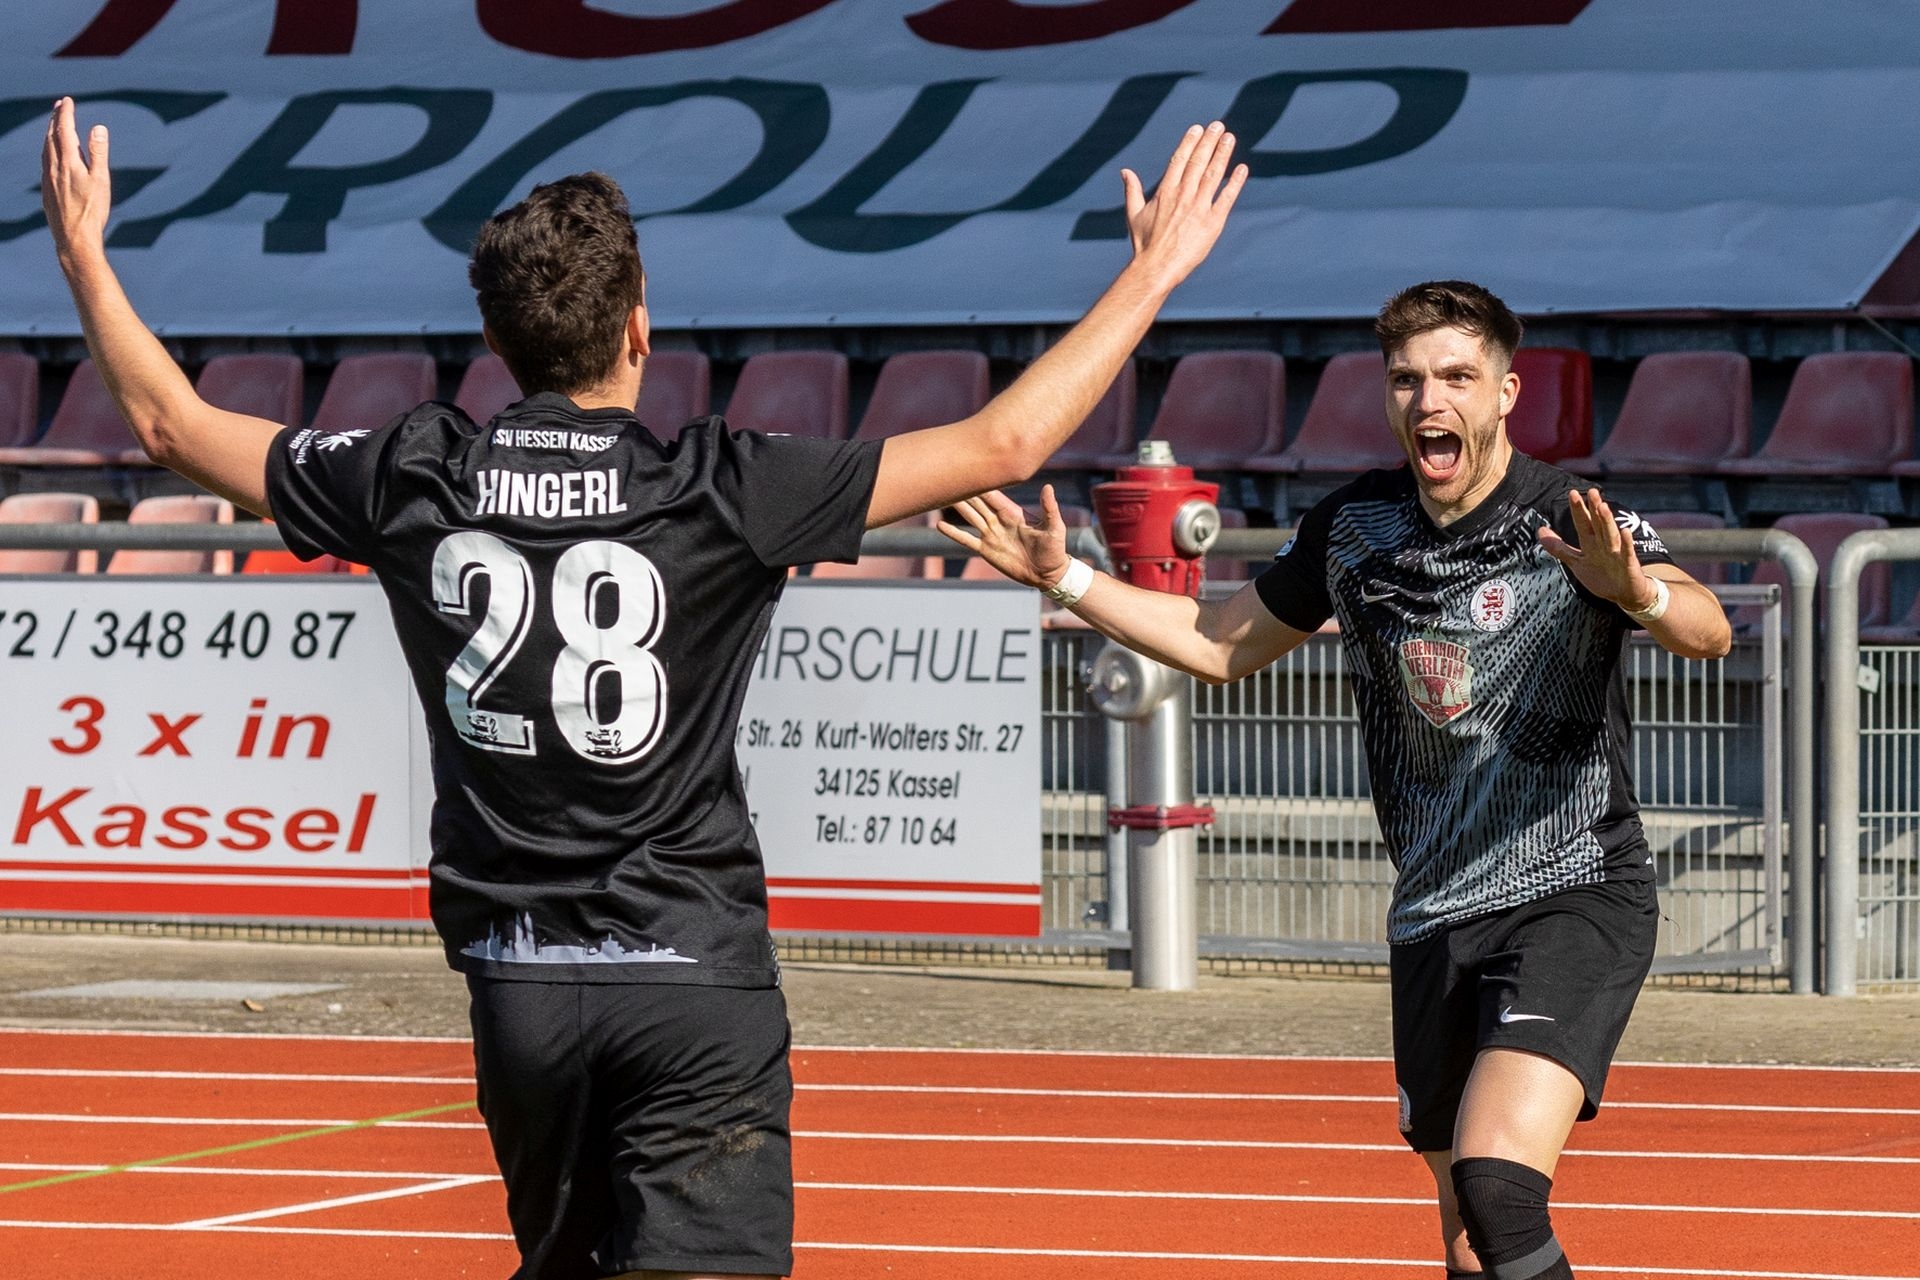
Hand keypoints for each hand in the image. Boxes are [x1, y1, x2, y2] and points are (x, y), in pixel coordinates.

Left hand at [42, 97, 111, 267]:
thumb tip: (98, 128)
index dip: (65, 113)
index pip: (64, 130)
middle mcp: (53, 167)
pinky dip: (48, 150)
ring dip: (50, 134)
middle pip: (51, 137)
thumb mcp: (101, 180)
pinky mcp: (46, 190)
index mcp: (68, 162)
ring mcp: (47, 179)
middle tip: (60, 106)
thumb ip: (98, 153)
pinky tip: (52, 155)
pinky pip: (44, 162)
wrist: (74, 237)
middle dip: (55, 119)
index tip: (67, 100)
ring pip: (45, 149)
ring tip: (55, 126)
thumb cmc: (92, 211)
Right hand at [938, 485, 1071, 590]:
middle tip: (949, 476)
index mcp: (1013, 513)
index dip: (981, 482)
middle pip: (977, 503)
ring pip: (970, 517)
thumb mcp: (1054, 527)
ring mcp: (991, 535)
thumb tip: (1048, 487)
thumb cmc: (1054, 549)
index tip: (969, 468)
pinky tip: (940, 525)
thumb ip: (1049, 508)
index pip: (993, 495)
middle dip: (965, 490)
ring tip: (940, 496)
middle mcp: (999, 521)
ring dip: (957, 507)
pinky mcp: (986, 550)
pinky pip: (967, 540)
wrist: (1048, 574)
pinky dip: (954, 533)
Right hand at [1121, 122, 1247, 290]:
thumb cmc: (1144, 244)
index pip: (1179, 159)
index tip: (1198, 128)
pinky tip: (1241, 168)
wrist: (1156, 268)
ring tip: (1229, 138)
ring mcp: (1199, 208)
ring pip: (1213, 174)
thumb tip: (1125, 171)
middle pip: (1198, 161)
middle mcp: (1183, 195)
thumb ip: (1132, 190)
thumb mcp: (1134, 214)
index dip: (1190, 142)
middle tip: (1218, 126)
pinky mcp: (1212, 222)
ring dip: (1222, 154)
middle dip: (1209, 141)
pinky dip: (1235, 182)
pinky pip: (1226, 198)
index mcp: (1165, 191)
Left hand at [1537, 488, 1659, 612]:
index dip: (1578, 509)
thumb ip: (1558, 547)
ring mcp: (1617, 553)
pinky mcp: (1628, 564)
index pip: (1584, 523)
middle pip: (1598, 524)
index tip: (1572, 493)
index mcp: (1591, 543)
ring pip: (1610, 535)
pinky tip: (1625, 531)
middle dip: (1594, 508)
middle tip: (1592, 491)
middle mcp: (1604, 544)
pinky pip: (1627, 553)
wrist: (1624, 594)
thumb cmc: (1601, 575)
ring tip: (1603, 507)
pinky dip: (1626, 543)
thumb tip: (1540, 530)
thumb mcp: (1576, 561)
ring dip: (1607, 521)